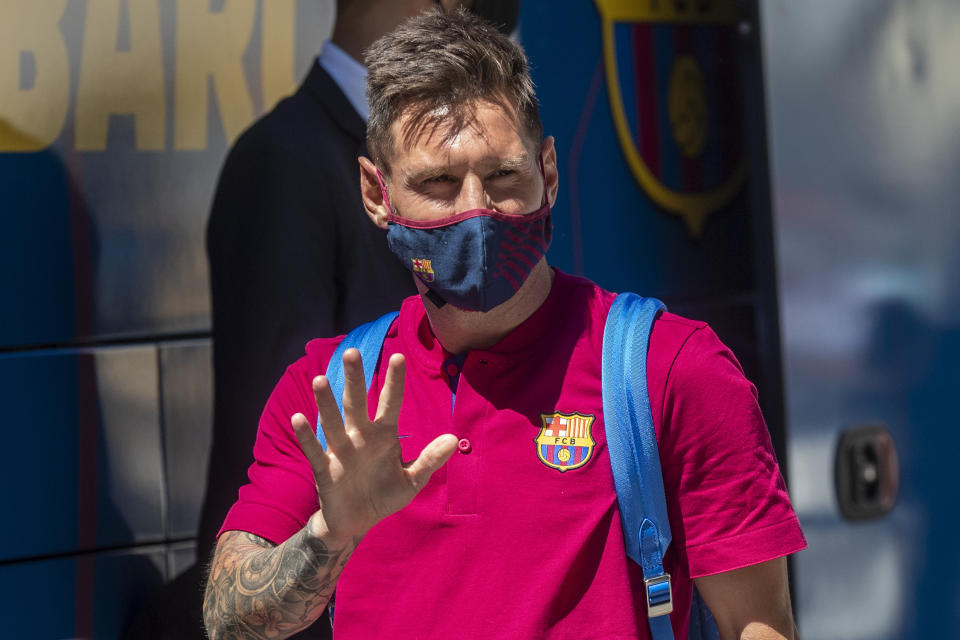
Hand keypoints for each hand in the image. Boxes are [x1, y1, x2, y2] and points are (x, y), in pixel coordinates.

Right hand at [291, 349, 457, 542]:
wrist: (356, 522)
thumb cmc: (384, 496)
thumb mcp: (412, 480)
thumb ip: (429, 460)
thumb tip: (453, 439)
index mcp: (383, 436)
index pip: (390, 403)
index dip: (394, 382)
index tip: (397, 356)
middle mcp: (360, 437)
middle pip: (357, 403)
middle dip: (355, 380)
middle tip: (352, 352)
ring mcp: (341, 451)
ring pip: (333, 422)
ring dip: (326, 402)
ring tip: (320, 380)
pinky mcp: (324, 469)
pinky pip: (314, 450)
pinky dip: (307, 436)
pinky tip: (299, 418)